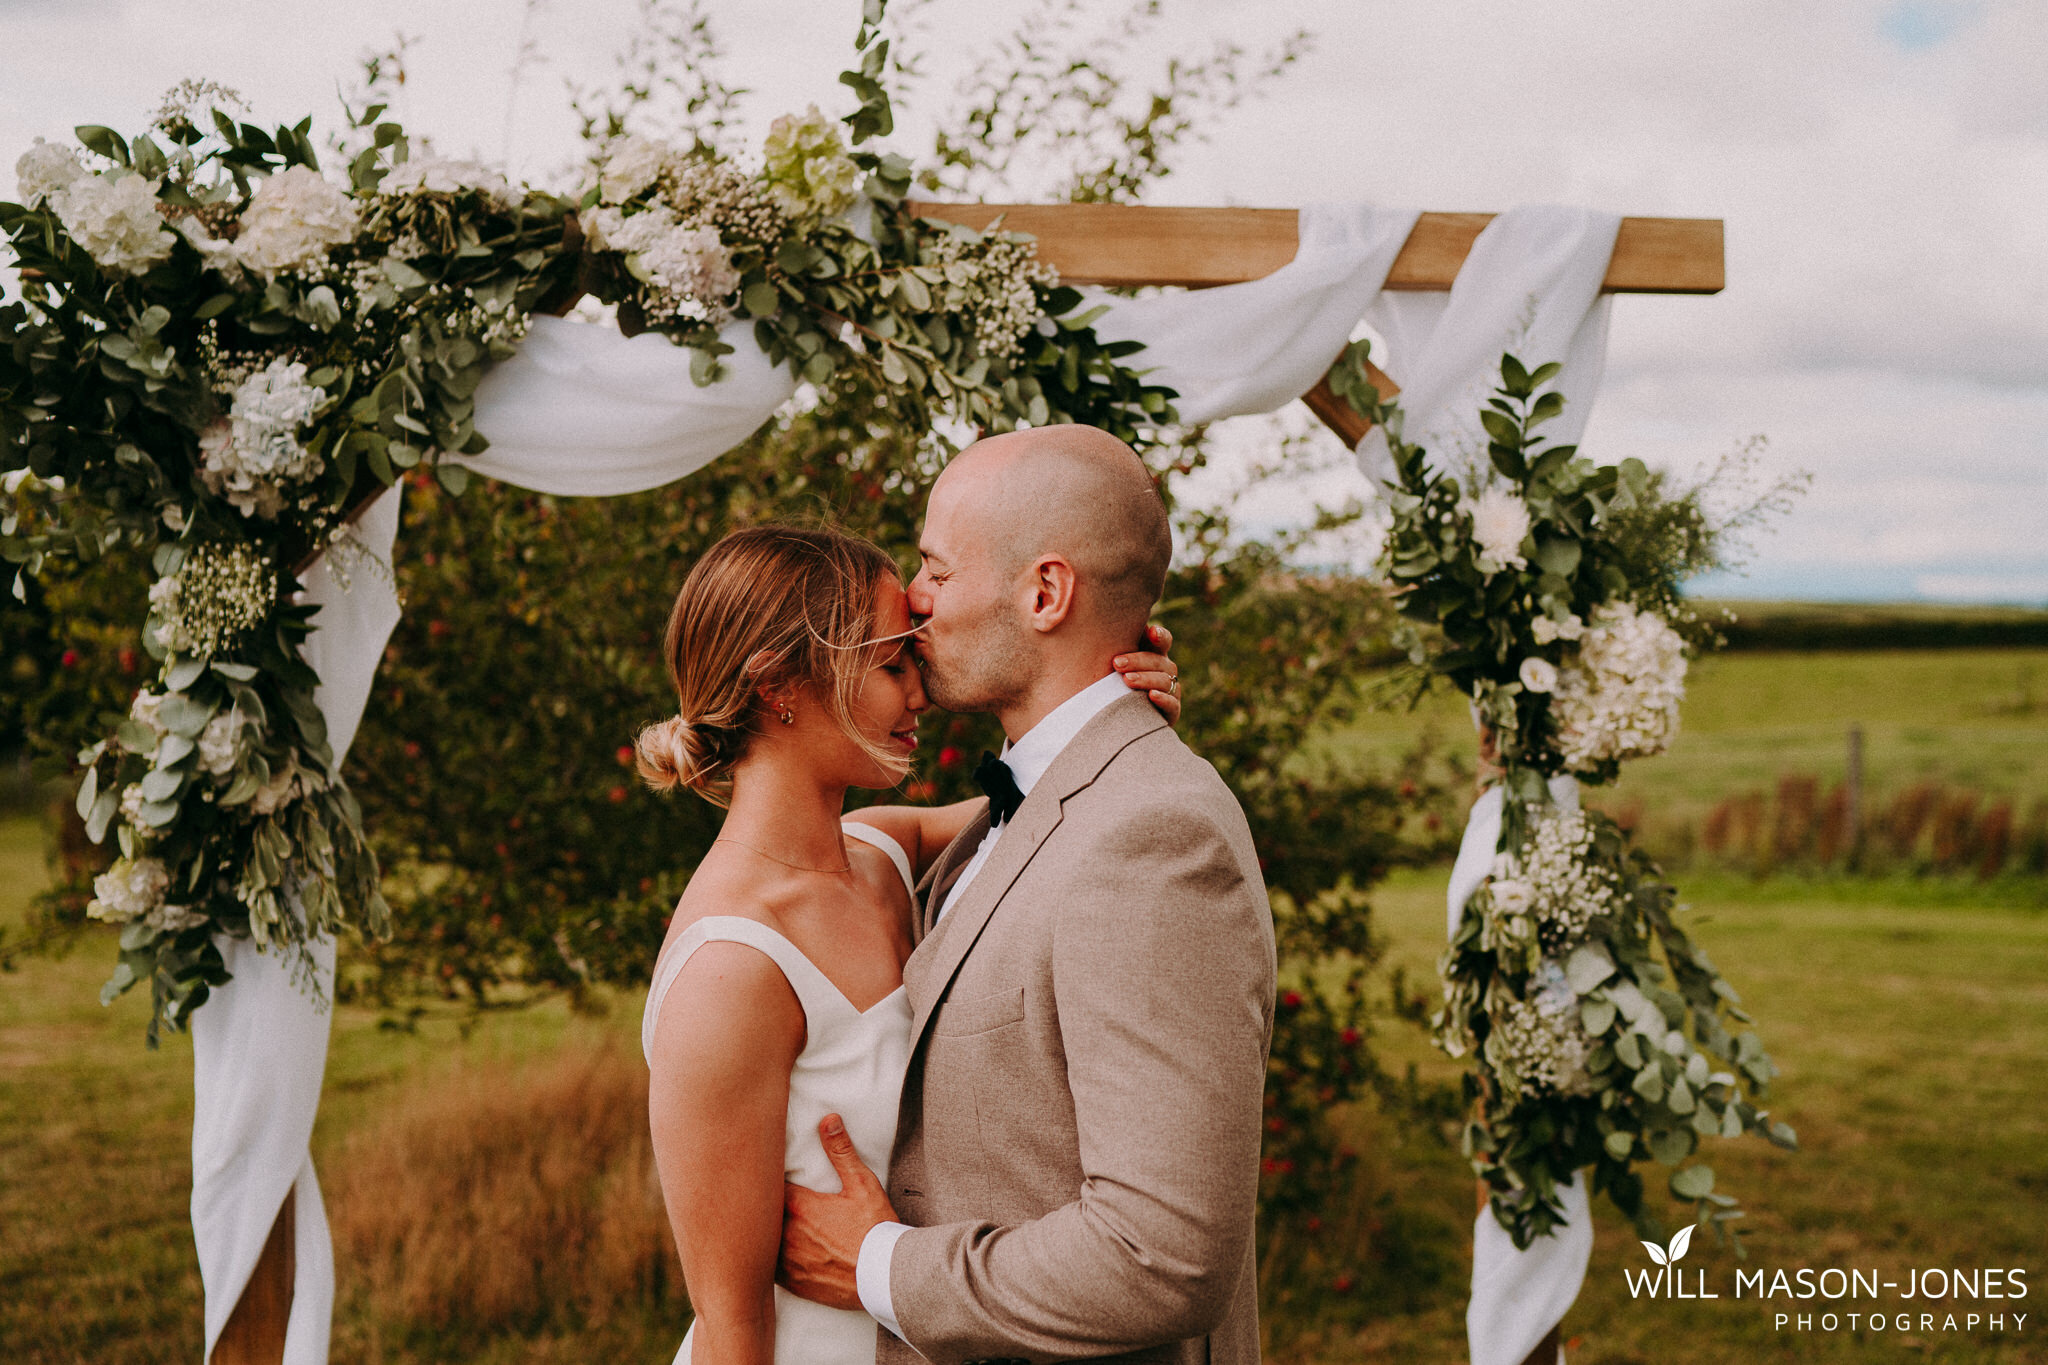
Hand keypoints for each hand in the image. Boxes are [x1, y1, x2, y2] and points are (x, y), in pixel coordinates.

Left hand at [777, 1114, 897, 1311]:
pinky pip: (767, 1269)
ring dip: (761, 1233)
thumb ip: (841, 1151)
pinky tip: (771, 1253)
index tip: (762, 1172)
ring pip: (759, 1243)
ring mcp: (786, 1261)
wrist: (883, 1275)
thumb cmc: (874, 1229)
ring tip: (759, 1224)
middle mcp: (786, 1234)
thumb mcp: (861, 1184)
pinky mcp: (792, 1282)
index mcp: (799, 1206)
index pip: (766, 1186)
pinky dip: (767, 1259)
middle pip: (758, 1215)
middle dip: (759, 1205)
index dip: (763, 1179)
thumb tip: (828, 1120)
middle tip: (756, 1195)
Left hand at [1115, 623, 1180, 724]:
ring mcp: (1170, 690)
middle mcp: (1165, 670)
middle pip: (1159, 661)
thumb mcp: (1110, 666)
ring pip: (1165, 680)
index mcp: (1153, 654)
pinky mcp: (1171, 712)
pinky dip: (1164, 699)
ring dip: (1146, 679)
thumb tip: (1087, 621)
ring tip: (1126, 680)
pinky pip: (1173, 704)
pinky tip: (1152, 696)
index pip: (1162, 640)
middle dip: (1138, 660)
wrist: (1118, 721)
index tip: (1150, 632)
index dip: (1159, 635)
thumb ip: (1108, 647)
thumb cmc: (1110, 685)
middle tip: (1115, 663)